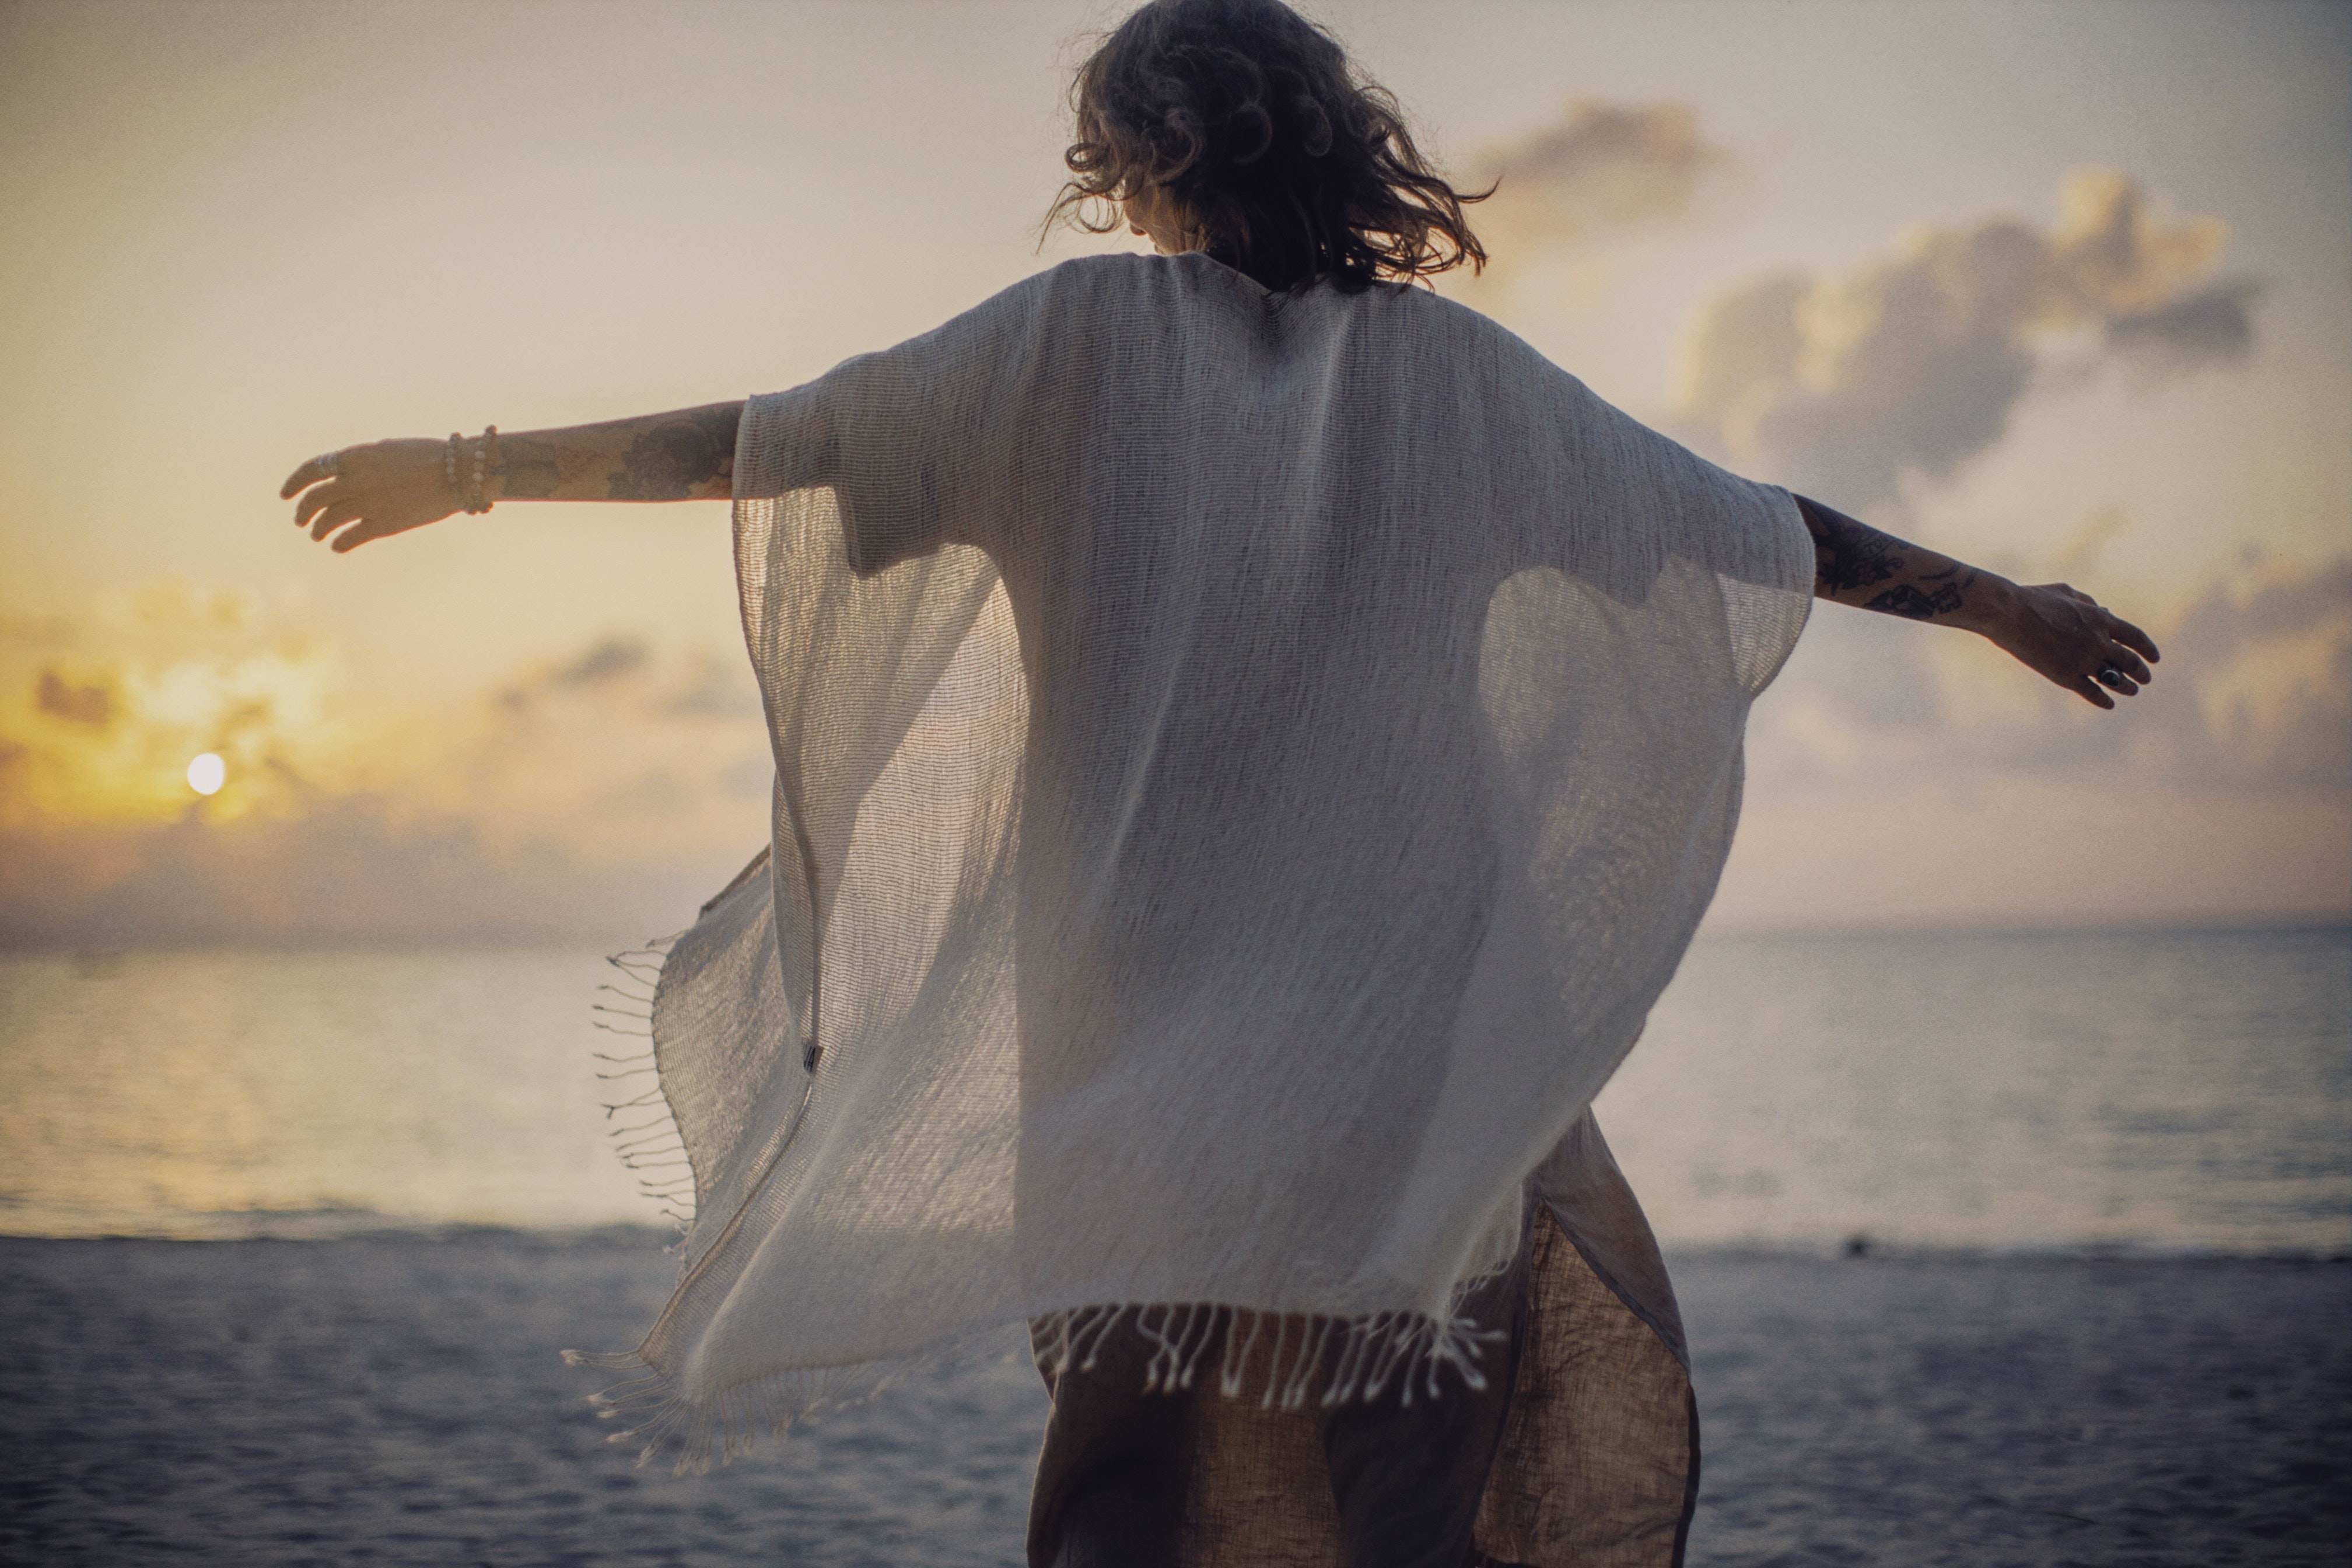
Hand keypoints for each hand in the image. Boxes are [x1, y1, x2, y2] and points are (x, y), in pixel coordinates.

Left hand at [280, 439, 460, 552]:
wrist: (456, 472)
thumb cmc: (428, 457)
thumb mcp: (388, 449)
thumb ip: (364, 461)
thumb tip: (347, 473)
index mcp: (356, 456)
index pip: (312, 469)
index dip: (293, 483)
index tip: (285, 495)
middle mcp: (356, 479)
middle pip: (315, 498)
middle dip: (303, 511)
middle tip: (300, 520)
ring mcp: (369, 503)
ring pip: (328, 520)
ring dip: (317, 529)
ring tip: (316, 535)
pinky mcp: (384, 524)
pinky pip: (351, 537)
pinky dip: (339, 543)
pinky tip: (337, 547)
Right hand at [1984, 581, 2160, 709]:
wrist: (2009, 614)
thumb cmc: (2034, 598)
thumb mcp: (2067, 593)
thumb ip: (2089, 603)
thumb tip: (2105, 612)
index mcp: (2100, 619)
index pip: (2136, 638)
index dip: (2149, 649)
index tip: (2155, 658)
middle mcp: (2098, 641)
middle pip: (2130, 661)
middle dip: (2141, 672)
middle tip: (2145, 679)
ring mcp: (2082, 660)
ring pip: (2114, 680)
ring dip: (2127, 687)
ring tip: (2132, 691)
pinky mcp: (2064, 676)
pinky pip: (2091, 692)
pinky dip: (2103, 700)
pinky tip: (2109, 704)